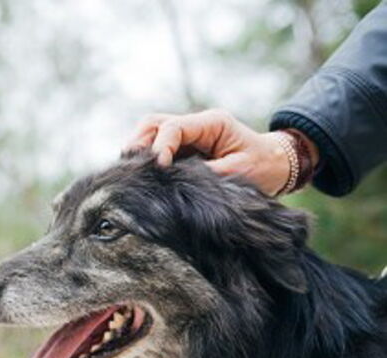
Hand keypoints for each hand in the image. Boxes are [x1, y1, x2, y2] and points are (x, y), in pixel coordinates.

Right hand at [123, 109, 317, 195]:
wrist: (278, 166)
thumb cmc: (263, 168)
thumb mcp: (237, 172)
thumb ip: (203, 174)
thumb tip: (172, 179)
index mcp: (211, 123)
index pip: (172, 127)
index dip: (159, 148)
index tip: (157, 170)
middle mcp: (196, 124)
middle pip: (153, 123)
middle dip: (139, 144)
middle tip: (133, 170)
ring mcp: (187, 135)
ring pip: (149, 133)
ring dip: (139, 151)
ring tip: (135, 174)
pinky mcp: (183, 148)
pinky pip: (156, 147)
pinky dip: (145, 159)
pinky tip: (143, 175)